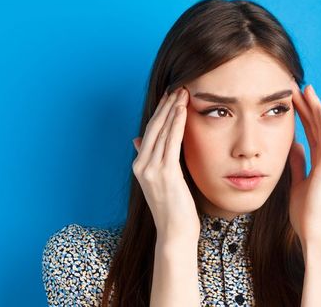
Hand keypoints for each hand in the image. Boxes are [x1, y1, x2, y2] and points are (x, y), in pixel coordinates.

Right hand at [132, 87, 199, 240]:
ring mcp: (151, 169)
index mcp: (139, 166)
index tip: (169, 96)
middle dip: (165, 105)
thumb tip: (138, 140)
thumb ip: (150, 159)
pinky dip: (176, 124)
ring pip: (162, 132)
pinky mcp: (164, 173)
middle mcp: (141, 165)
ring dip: (172, 110)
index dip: (159, 112)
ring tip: (182, 93)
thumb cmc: (173, 208)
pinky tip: (182, 111)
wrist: (175, 232)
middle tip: (177, 87)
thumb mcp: (160, 181)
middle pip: (153, 127)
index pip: (149, 132)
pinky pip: (171, 142)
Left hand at [288, 83, 320, 246]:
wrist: (314, 231)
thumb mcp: (297, 183)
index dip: (303, 115)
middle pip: (318, 126)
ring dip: (315, 107)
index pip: (311, 132)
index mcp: (320, 162)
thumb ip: (298, 164)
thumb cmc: (306, 213)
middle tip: (297, 86)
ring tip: (307, 89)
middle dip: (308, 106)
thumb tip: (295, 146)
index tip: (292, 100)